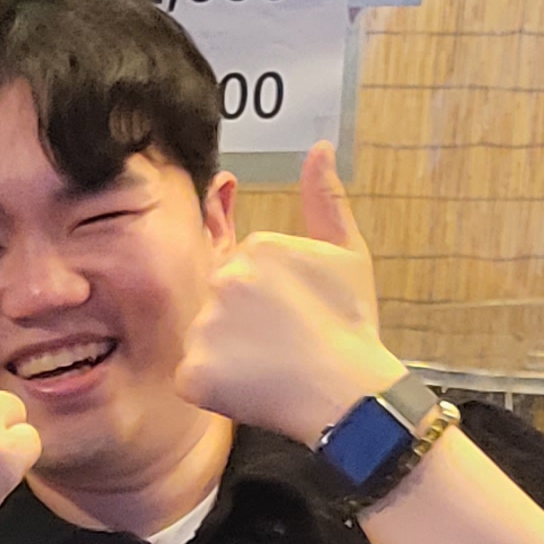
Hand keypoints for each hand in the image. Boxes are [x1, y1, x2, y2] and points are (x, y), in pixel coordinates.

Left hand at [179, 141, 403, 441]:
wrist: (350, 394)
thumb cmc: (352, 326)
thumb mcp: (349, 255)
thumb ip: (326, 201)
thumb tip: (320, 149)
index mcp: (257, 248)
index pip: (243, 272)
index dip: (268, 301)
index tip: (293, 319)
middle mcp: (224, 280)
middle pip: (218, 302)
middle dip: (242, 323)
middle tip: (280, 345)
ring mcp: (205, 326)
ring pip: (203, 338)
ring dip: (228, 355)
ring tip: (269, 367)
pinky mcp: (193, 372)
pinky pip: (192, 377)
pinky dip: (214, 388)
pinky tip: (249, 388)